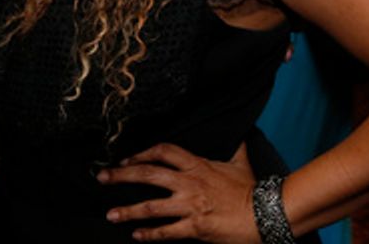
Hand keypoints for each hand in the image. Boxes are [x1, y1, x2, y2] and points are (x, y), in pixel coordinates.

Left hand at [98, 142, 258, 242]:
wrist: (266, 213)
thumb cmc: (253, 190)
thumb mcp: (241, 163)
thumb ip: (236, 148)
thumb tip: (240, 135)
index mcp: (197, 165)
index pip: (163, 152)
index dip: (142, 153)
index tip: (126, 158)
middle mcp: (189, 183)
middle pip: (147, 174)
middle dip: (121, 175)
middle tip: (102, 178)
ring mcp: (190, 205)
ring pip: (151, 206)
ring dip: (127, 210)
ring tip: (110, 213)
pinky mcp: (195, 227)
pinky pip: (166, 232)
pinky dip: (149, 234)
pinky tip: (136, 235)